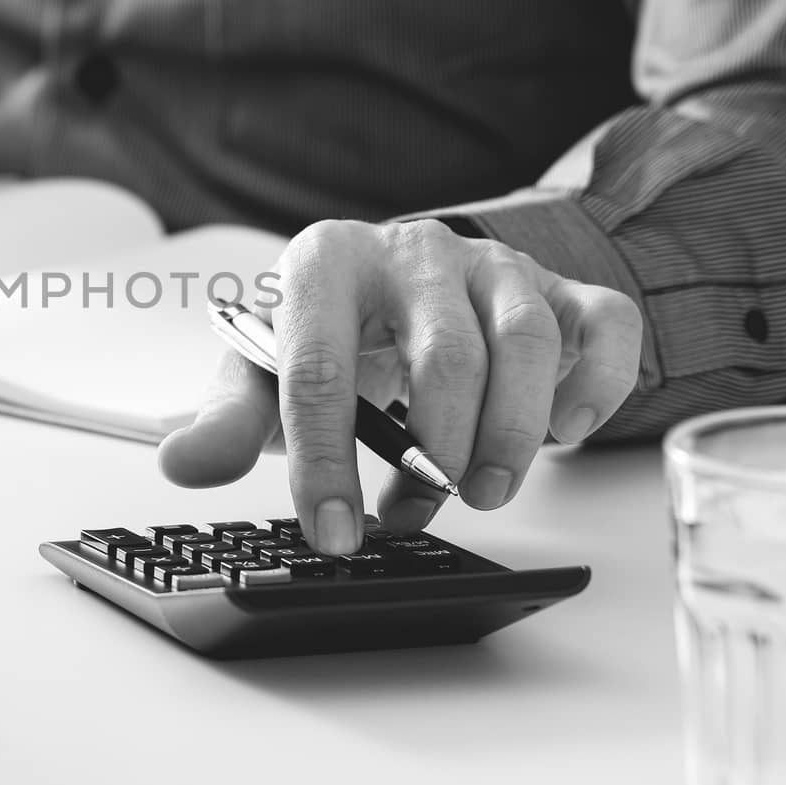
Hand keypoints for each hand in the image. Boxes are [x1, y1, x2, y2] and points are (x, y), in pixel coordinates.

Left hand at [158, 220, 641, 553]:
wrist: (386, 289)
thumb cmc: (326, 337)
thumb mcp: (264, 371)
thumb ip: (228, 419)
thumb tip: (182, 465)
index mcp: (326, 262)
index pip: (320, 367)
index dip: (325, 462)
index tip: (333, 533)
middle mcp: (414, 251)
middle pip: (442, 356)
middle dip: (433, 453)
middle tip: (418, 510)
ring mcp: (494, 264)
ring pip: (525, 342)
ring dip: (512, 434)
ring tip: (484, 491)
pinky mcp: (559, 285)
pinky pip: (603, 326)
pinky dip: (594, 386)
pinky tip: (562, 434)